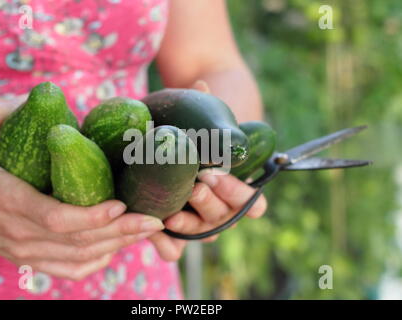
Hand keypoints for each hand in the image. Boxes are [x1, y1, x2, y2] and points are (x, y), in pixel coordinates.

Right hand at [0, 96, 163, 279]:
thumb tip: (31, 97)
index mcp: (8, 201)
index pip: (56, 217)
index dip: (91, 216)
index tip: (122, 204)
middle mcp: (20, 233)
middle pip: (78, 241)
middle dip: (121, 232)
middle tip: (155, 219)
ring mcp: (26, 251)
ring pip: (79, 257)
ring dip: (117, 246)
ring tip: (147, 230)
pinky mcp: (30, 259)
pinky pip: (69, 270)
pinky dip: (96, 262)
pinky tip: (115, 248)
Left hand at [148, 80, 266, 260]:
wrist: (170, 151)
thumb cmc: (196, 136)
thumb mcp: (202, 121)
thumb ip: (205, 105)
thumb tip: (201, 83)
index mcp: (235, 188)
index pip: (253, 202)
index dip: (241, 193)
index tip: (217, 174)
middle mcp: (220, 208)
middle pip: (226, 217)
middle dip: (214, 201)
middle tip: (199, 182)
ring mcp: (198, 221)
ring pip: (203, 233)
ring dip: (190, 224)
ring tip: (172, 212)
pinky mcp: (174, 231)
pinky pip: (174, 249)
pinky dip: (167, 245)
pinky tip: (154, 230)